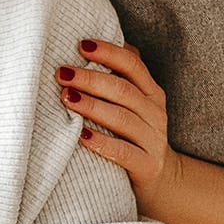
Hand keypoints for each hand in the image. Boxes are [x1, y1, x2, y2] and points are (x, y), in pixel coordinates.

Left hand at [58, 37, 179, 210]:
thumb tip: (91, 44)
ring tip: (66, 98)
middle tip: (62, 73)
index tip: (81, 44)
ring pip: (123, 119)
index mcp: (150, 93)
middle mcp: (154, 113)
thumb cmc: (133, 134)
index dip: (109, 53)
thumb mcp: (133, 104)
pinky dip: (102, 143)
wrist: (162, 180)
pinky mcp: (147, 166)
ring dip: (93, 106)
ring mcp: (153, 140)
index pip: (133, 65)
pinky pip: (123, 152)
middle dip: (91, 79)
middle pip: (123, 91)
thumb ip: (120, 77)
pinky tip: (81, 136)